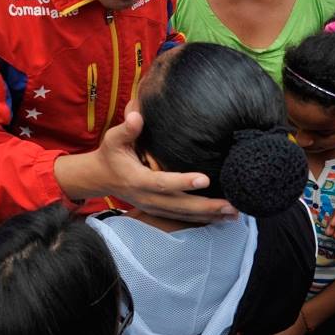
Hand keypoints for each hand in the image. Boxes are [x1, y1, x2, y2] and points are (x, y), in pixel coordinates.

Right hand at [89, 110, 236, 223]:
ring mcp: (153, 207)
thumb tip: (137, 116)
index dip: (183, 183)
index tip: (205, 179)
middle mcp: (147, 198)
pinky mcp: (158, 211)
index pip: (163, 183)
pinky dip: (203, 219)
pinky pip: (182, 218)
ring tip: (234, 214)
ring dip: (209, 215)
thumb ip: (126, 129)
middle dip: (206, 207)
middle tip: (231, 205)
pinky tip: (221, 218)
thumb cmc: (110, 155)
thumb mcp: (113, 139)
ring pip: (183, 215)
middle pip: (179, 206)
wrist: (99, 178)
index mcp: (137, 180)